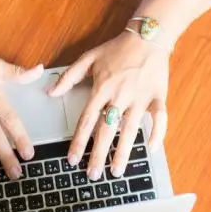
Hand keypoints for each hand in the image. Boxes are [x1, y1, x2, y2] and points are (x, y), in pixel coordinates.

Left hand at [50, 31, 168, 180]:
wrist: (147, 36)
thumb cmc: (118, 48)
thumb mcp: (89, 57)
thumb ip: (69, 76)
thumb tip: (50, 92)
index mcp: (102, 88)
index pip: (87, 120)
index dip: (78, 141)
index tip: (72, 159)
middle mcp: (120, 96)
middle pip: (107, 130)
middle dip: (98, 154)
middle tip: (93, 175)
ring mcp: (140, 97)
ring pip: (131, 129)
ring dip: (123, 152)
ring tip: (117, 171)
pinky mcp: (158, 96)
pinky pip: (160, 118)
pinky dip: (158, 133)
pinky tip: (151, 149)